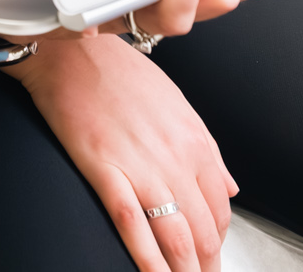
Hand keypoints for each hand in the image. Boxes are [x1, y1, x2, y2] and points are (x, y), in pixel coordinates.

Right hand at [10, 34, 234, 271]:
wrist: (72, 53)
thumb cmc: (120, 73)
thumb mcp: (176, 104)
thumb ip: (207, 149)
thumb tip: (230, 187)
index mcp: (195, 141)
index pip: (220, 207)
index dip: (218, 240)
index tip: (210, 255)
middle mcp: (175, 158)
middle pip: (203, 229)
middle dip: (204, 265)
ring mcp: (141, 166)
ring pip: (174, 236)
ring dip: (182, 271)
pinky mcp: (104, 171)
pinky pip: (131, 225)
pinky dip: (146, 259)